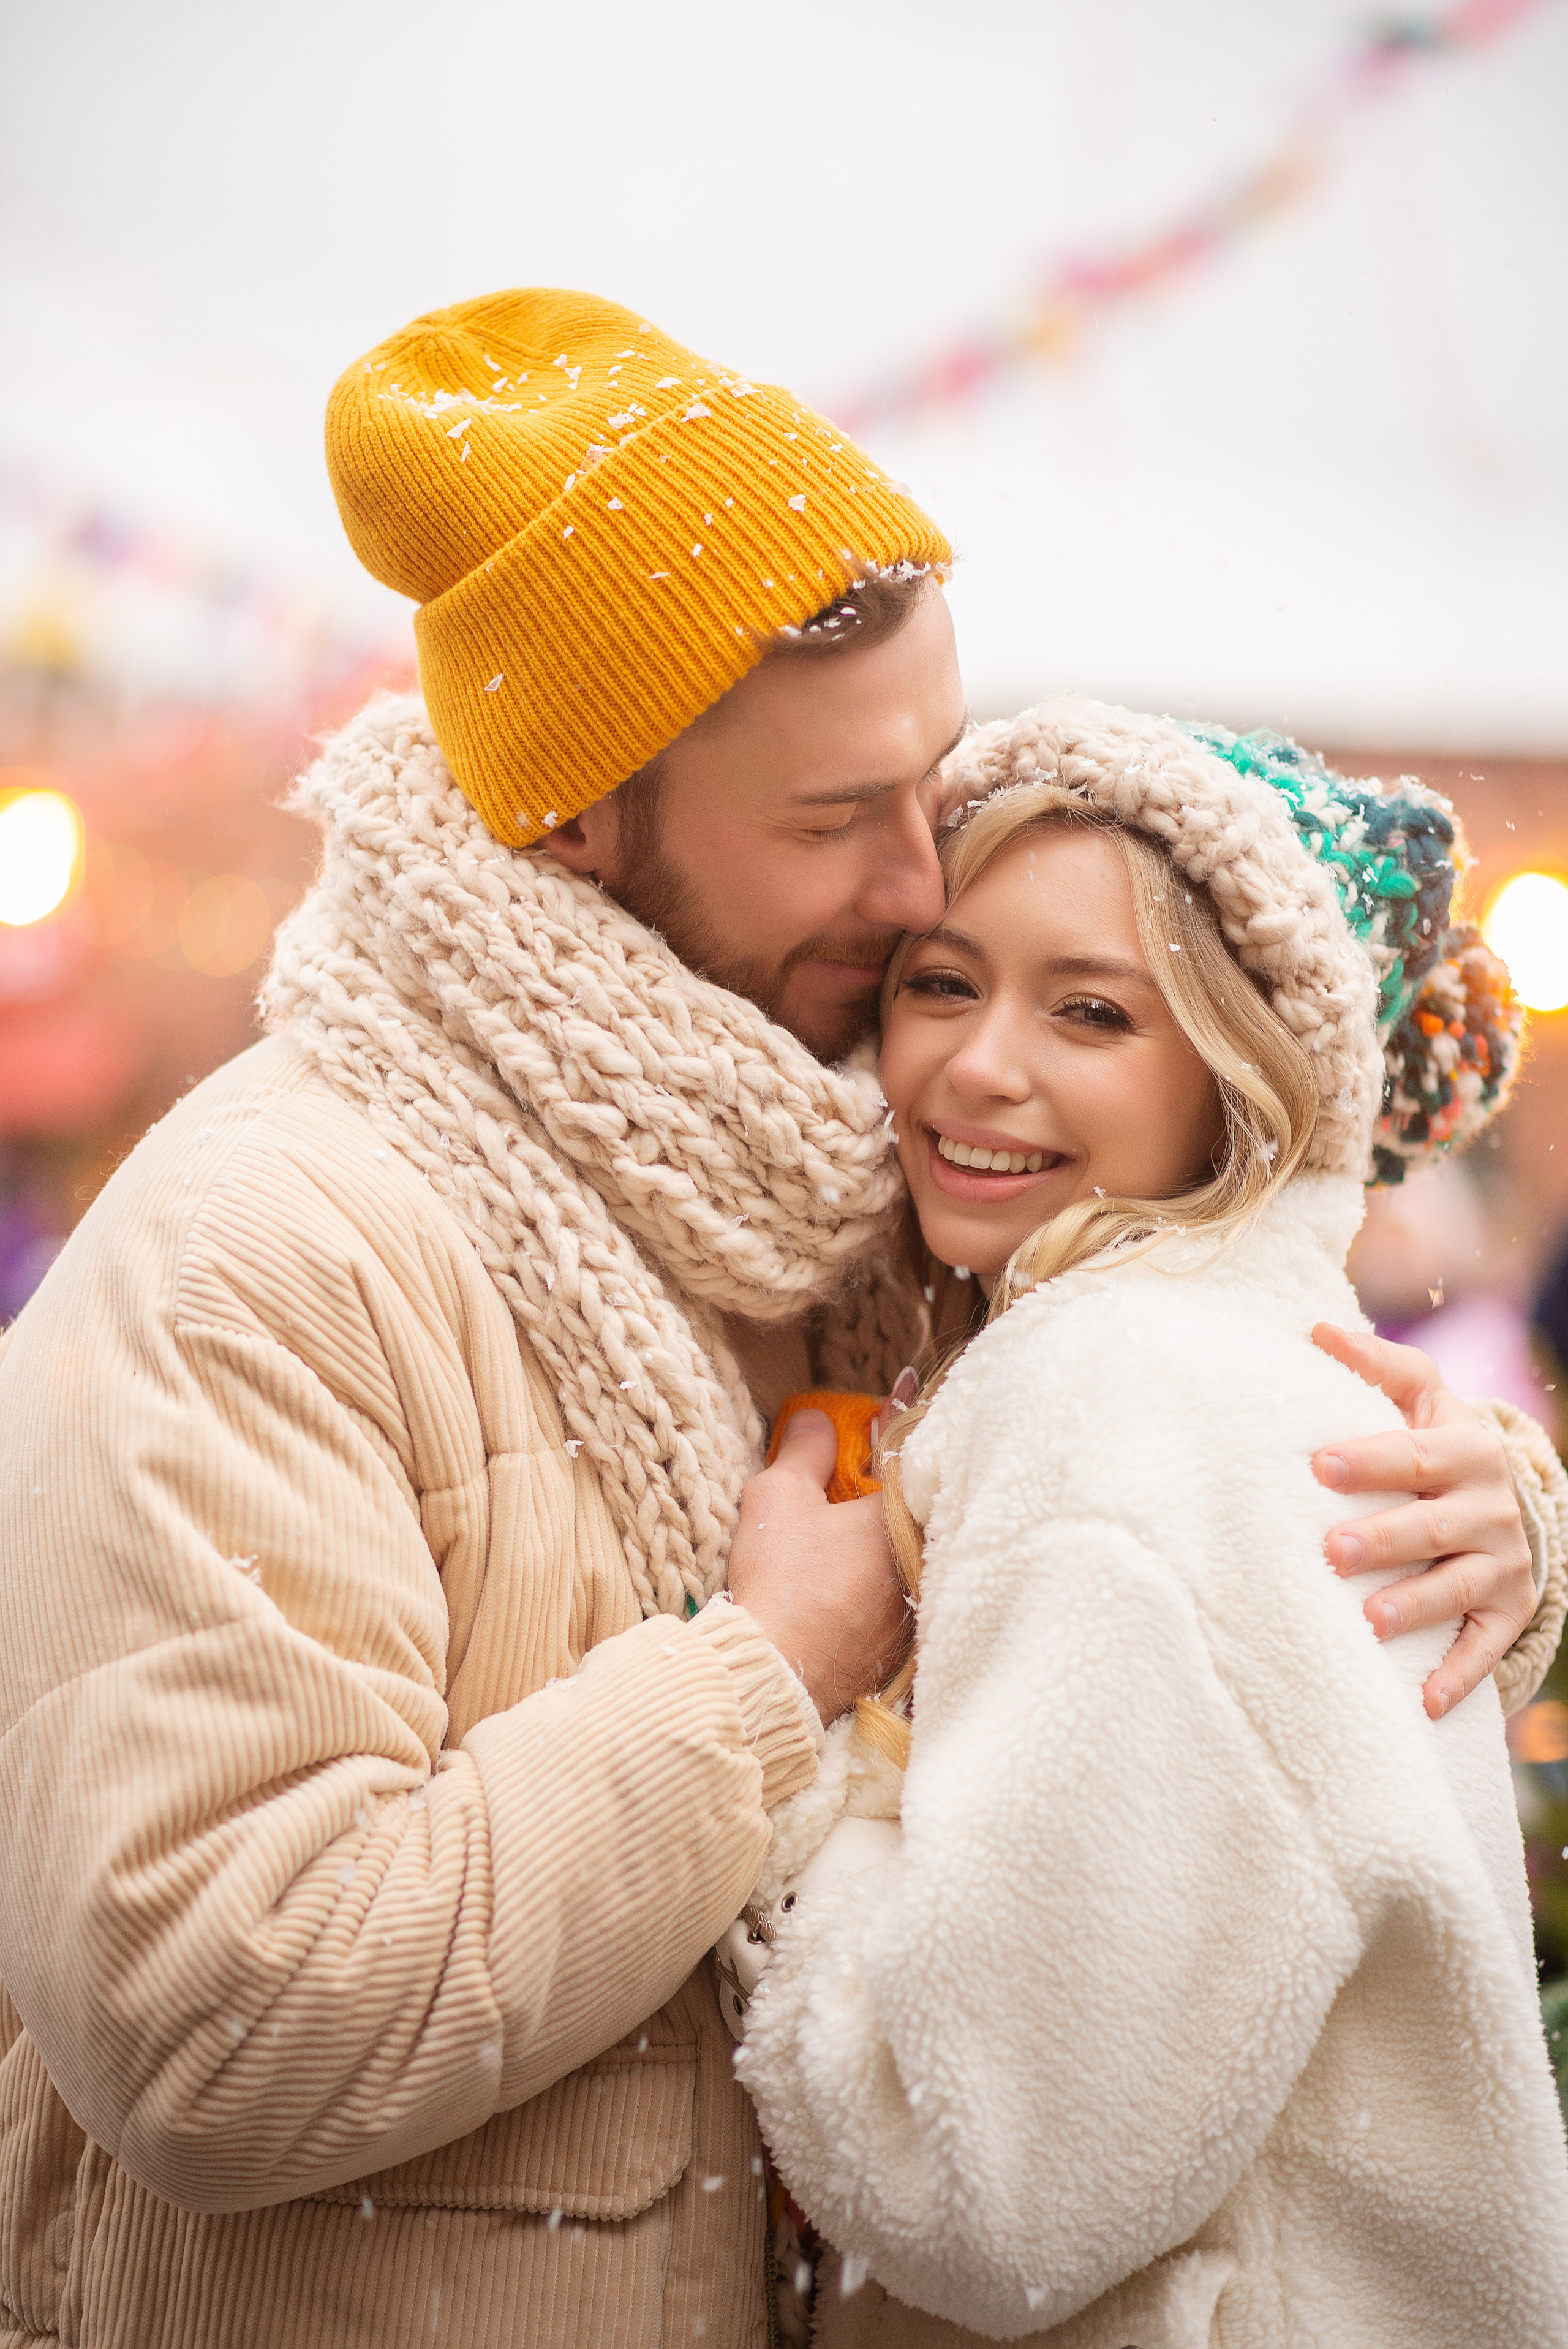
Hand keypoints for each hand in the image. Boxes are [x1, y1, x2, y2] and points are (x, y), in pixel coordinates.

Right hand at [727, 1411, 909, 1725]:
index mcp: (900, 1518)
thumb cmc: (780, 1579)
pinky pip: (905, 1590)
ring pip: (916, 1549)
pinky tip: (861, 1569)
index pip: (911, 1453)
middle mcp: (924, 1560)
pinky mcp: (905, 1642)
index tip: (906, 1389)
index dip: (901, 1420)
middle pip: (920, 1503)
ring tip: (868, 1511)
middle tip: (879, 1455)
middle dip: (902, 1477)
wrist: (775, 1670)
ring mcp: (918, 1605)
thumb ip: (805, 1450)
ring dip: (898, 1528)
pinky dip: (888, 1572)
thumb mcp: (779, 1497)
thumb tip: (817, 1418)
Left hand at [1311, 1324, 1537, 1721]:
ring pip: (1458, 1587)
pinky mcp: (1510, 1610)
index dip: (1370, 1459)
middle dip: (1384, 1539)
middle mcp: (1490, 1506)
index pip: (1415, 1453)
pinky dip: (1457, 1675)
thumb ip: (1374, 1364)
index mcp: (1465, 1447)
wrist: (1503, 1497)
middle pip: (1433, 1525)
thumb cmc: (1435, 1442)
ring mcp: (1503, 1562)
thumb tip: (1313, 1330)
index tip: (1319, 1465)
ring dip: (1415, 1605)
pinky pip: (1485, 1647)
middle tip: (1333, 1550)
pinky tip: (1423, 1700)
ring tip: (1370, 1620)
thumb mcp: (1420, 1396)